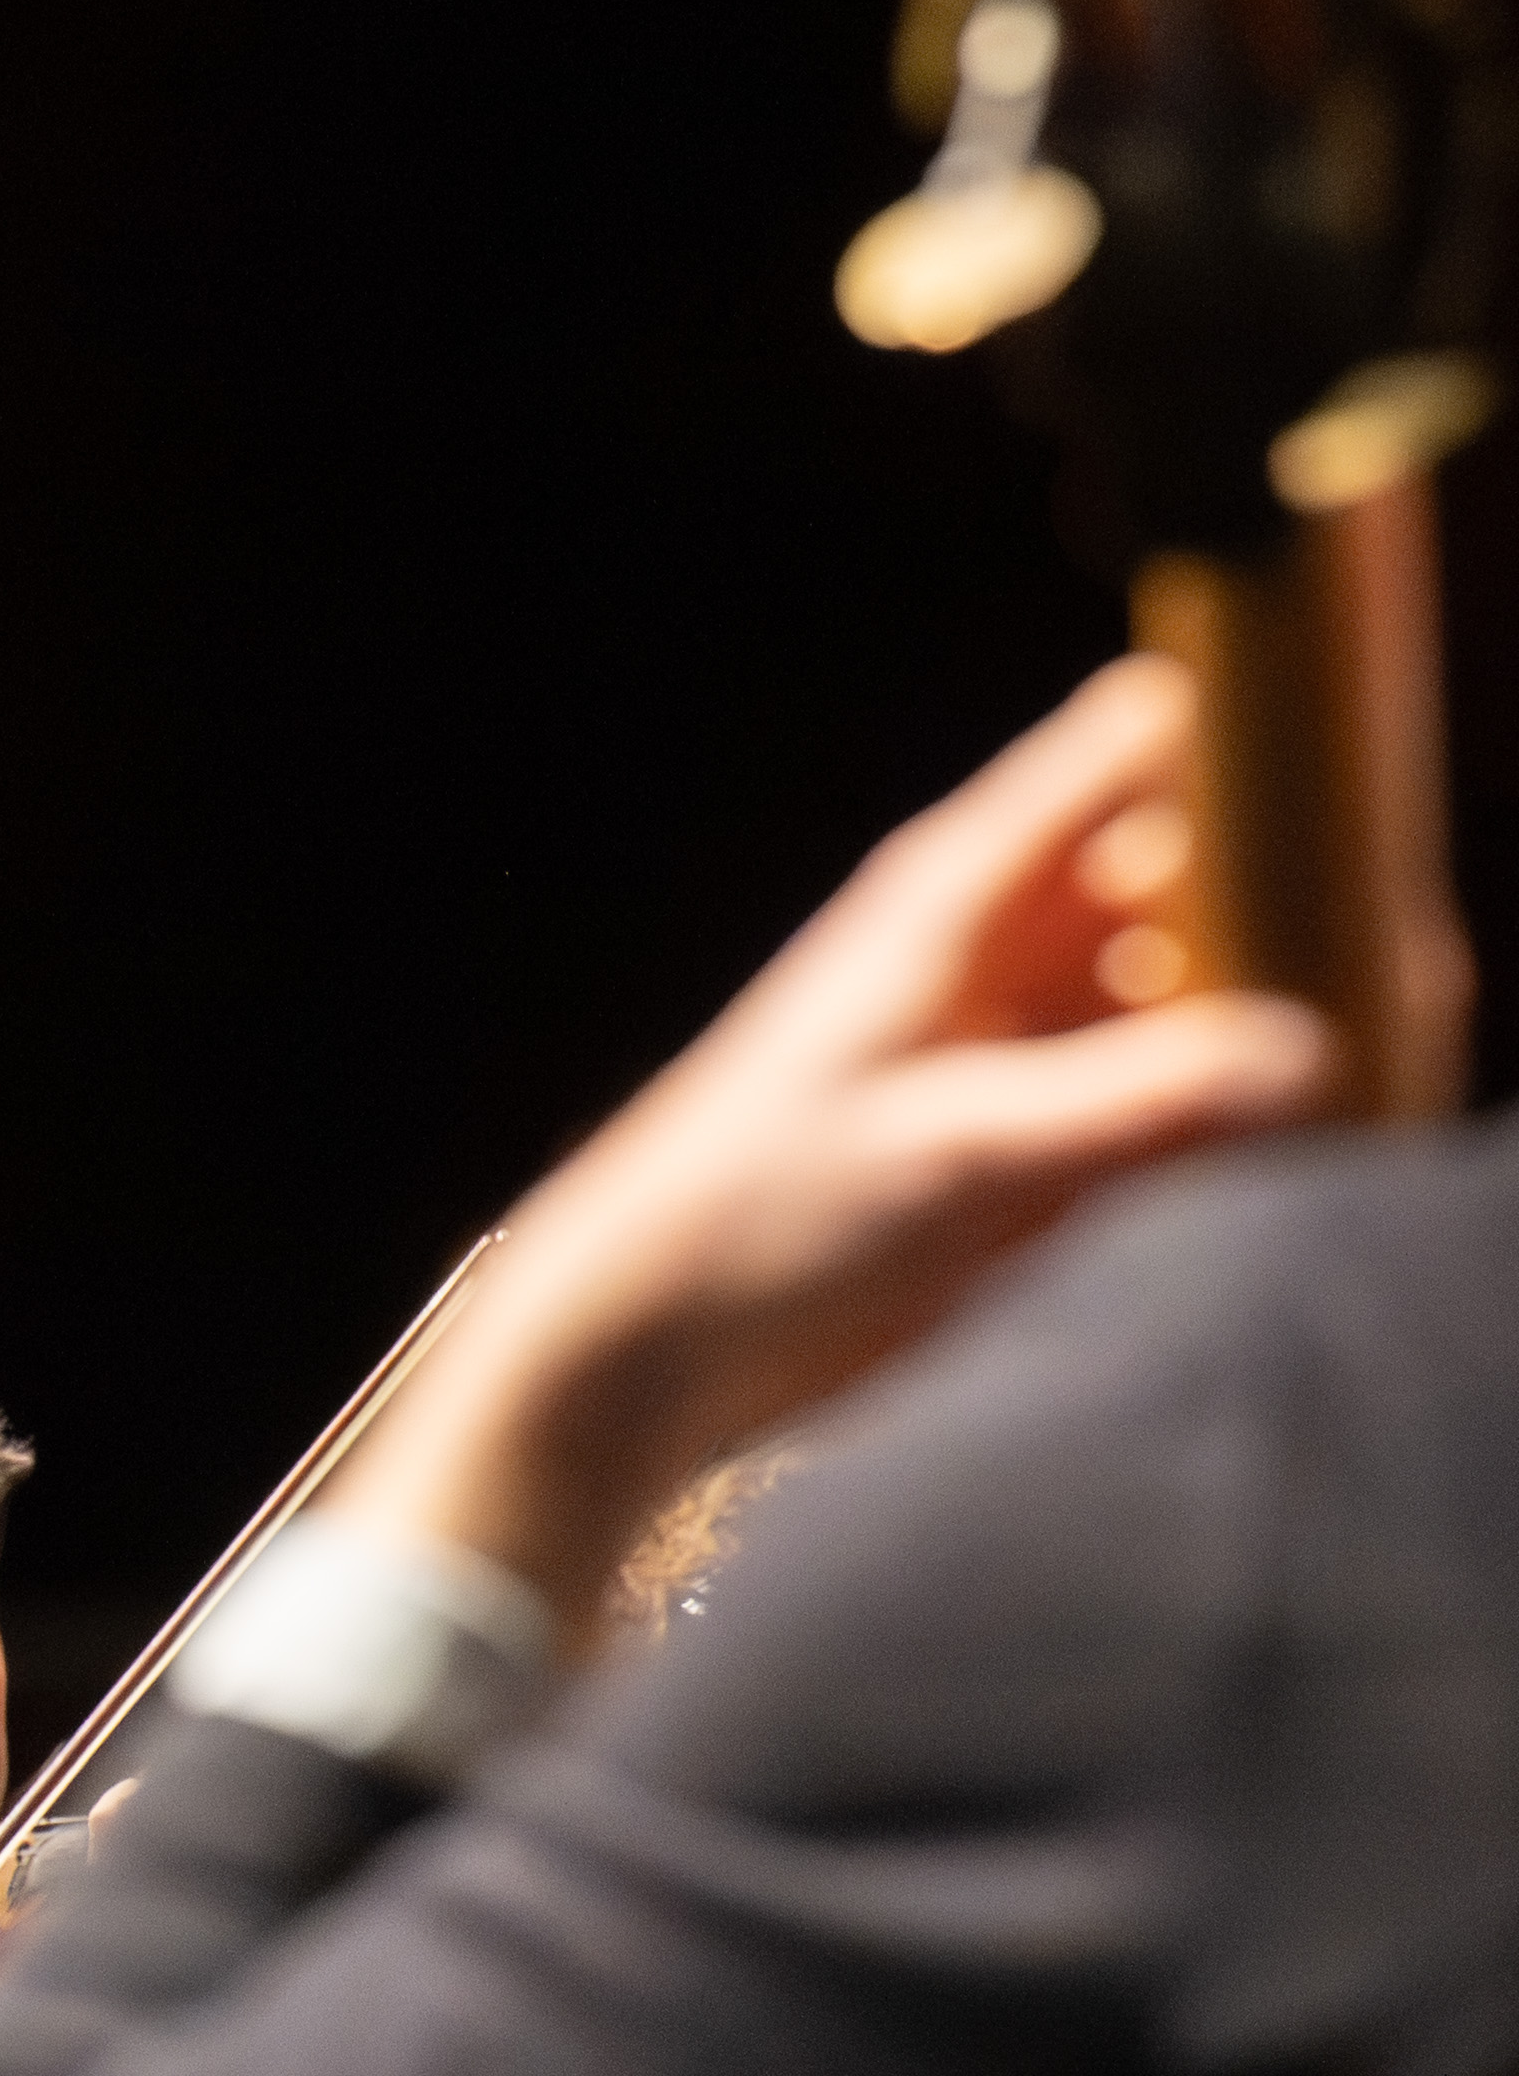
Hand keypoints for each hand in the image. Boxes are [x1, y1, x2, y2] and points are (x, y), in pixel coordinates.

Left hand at [349, 657, 1334, 1622]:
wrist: (659, 1344)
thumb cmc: (757, 1215)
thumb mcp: (954, 1151)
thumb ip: (1131, 1100)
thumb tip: (1312, 1048)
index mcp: (963, 891)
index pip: (1136, 749)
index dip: (1256, 731)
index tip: (1379, 761)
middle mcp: (1007, 945)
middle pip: (1197, 865)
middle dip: (1306, 887)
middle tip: (1416, 942)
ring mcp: (1033, 1040)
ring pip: (1203, 978)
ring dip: (1292, 995)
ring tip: (1408, 1019)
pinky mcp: (1046, 1137)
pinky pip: (1182, 1085)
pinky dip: (1252, 1092)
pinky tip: (1346, 1107)